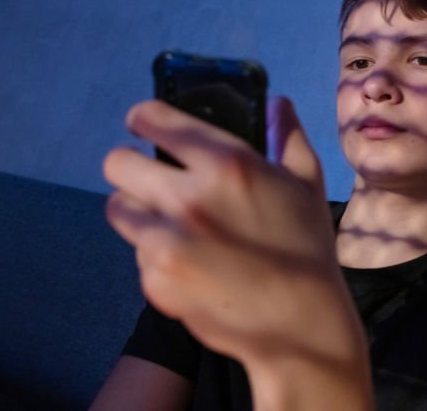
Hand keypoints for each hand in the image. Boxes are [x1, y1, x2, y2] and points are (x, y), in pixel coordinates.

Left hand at [104, 97, 371, 409]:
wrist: (300, 325)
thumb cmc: (308, 247)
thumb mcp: (308, 181)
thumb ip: (286, 135)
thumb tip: (273, 103)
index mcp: (227, 164)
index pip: (154, 120)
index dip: (143, 118)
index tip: (143, 124)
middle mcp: (187, 198)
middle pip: (117, 163)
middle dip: (131, 166)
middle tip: (150, 178)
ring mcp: (166, 242)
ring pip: (120, 208)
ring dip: (138, 210)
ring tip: (166, 221)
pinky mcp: (155, 281)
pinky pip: (138, 253)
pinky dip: (154, 254)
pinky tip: (188, 262)